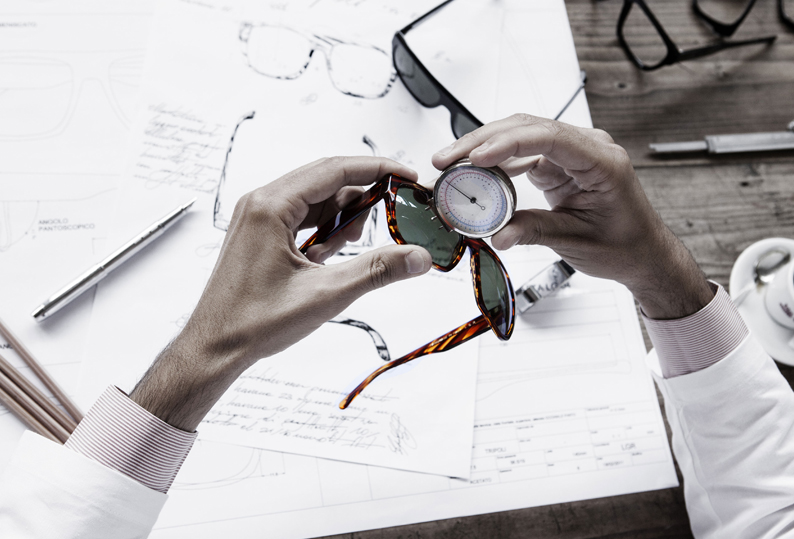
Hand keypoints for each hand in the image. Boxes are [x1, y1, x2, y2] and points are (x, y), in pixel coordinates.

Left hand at [130, 157, 432, 430]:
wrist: (215, 347)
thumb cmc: (255, 322)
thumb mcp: (326, 294)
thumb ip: (377, 271)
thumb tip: (418, 257)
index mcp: (270, 206)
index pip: (334, 170)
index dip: (377, 170)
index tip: (407, 176)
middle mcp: (261, 203)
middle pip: (325, 180)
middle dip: (363, 193)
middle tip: (397, 207)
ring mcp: (257, 217)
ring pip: (314, 200)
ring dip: (342, 216)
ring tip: (358, 244)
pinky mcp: (259, 234)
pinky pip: (301, 217)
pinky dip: (324, 230)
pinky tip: (333, 253)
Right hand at [432, 114, 712, 319]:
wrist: (642, 252)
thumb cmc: (624, 245)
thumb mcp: (577, 241)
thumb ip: (535, 232)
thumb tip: (498, 235)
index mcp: (602, 162)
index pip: (549, 138)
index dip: (508, 144)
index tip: (476, 156)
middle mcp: (588, 148)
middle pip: (527, 128)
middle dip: (481, 141)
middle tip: (446, 159)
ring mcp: (572, 153)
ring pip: (520, 134)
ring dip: (483, 147)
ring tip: (450, 164)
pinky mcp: (559, 163)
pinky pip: (522, 153)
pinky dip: (495, 161)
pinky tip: (472, 171)